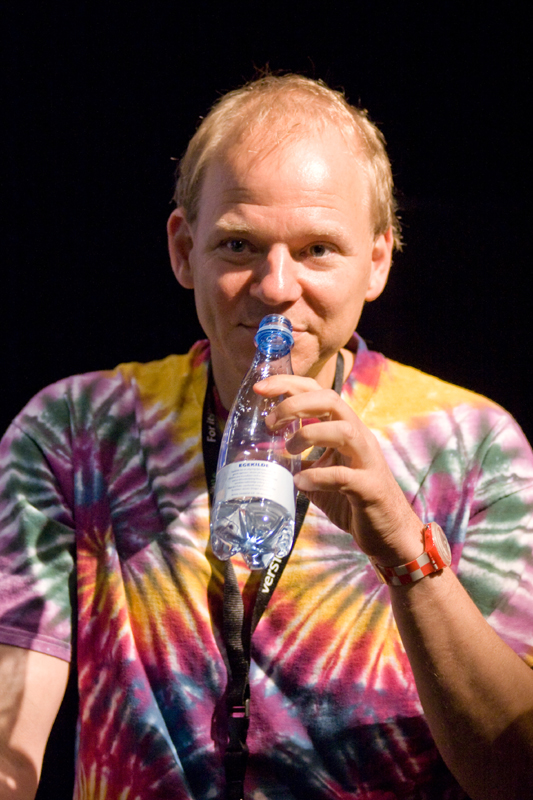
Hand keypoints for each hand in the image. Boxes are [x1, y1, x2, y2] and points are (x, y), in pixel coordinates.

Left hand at [255, 374, 423, 565]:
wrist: (391, 533)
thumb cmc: (354, 501)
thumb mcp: (321, 475)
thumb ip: (300, 463)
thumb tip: (264, 459)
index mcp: (346, 430)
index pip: (319, 393)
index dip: (289, 385)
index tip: (260, 388)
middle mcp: (359, 438)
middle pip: (331, 400)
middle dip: (296, 404)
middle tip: (270, 422)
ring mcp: (367, 462)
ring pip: (344, 430)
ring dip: (309, 434)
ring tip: (288, 451)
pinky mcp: (370, 489)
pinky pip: (344, 476)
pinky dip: (318, 476)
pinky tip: (301, 482)